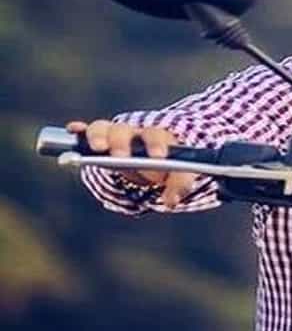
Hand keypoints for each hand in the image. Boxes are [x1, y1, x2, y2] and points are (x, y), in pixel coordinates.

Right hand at [67, 120, 196, 207]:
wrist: (151, 159)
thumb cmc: (165, 166)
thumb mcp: (176, 175)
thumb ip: (178, 186)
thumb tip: (171, 201)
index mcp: (155, 138)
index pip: (155, 136)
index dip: (156, 145)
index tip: (158, 157)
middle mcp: (132, 133)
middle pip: (124, 131)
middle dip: (121, 143)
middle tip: (120, 156)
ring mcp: (113, 135)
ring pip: (102, 129)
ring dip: (97, 136)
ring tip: (97, 148)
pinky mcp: (97, 141)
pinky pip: (85, 133)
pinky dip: (78, 131)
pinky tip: (73, 130)